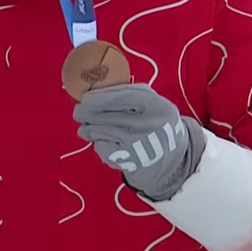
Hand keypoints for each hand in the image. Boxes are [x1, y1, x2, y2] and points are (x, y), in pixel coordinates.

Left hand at [73, 84, 206, 201]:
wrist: (172, 160)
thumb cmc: (155, 124)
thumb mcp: (154, 103)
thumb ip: (130, 92)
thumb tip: (95, 90)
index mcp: (155, 106)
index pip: (120, 97)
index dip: (98, 97)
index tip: (84, 98)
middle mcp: (147, 125)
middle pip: (103, 115)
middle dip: (85, 112)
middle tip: (79, 112)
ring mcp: (137, 144)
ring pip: (98, 130)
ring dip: (89, 129)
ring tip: (91, 128)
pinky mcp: (128, 160)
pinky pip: (100, 146)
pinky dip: (98, 143)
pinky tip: (105, 142)